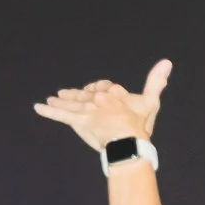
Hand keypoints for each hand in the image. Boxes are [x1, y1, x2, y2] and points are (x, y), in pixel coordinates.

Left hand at [34, 59, 171, 151]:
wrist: (127, 142)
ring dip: (60, 101)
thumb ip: (156, 81)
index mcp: (113, 93)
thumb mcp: (150, 101)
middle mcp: (97, 98)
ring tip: (51, 99)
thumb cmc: (139, 124)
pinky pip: (59, 114)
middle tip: (63, 94)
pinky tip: (37, 107)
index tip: (96, 90)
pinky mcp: (77, 121)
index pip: (102, 87)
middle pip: (83, 95)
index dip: (99, 89)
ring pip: (70, 103)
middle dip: (74, 95)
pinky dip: (48, 111)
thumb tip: (167, 62)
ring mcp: (86, 109)